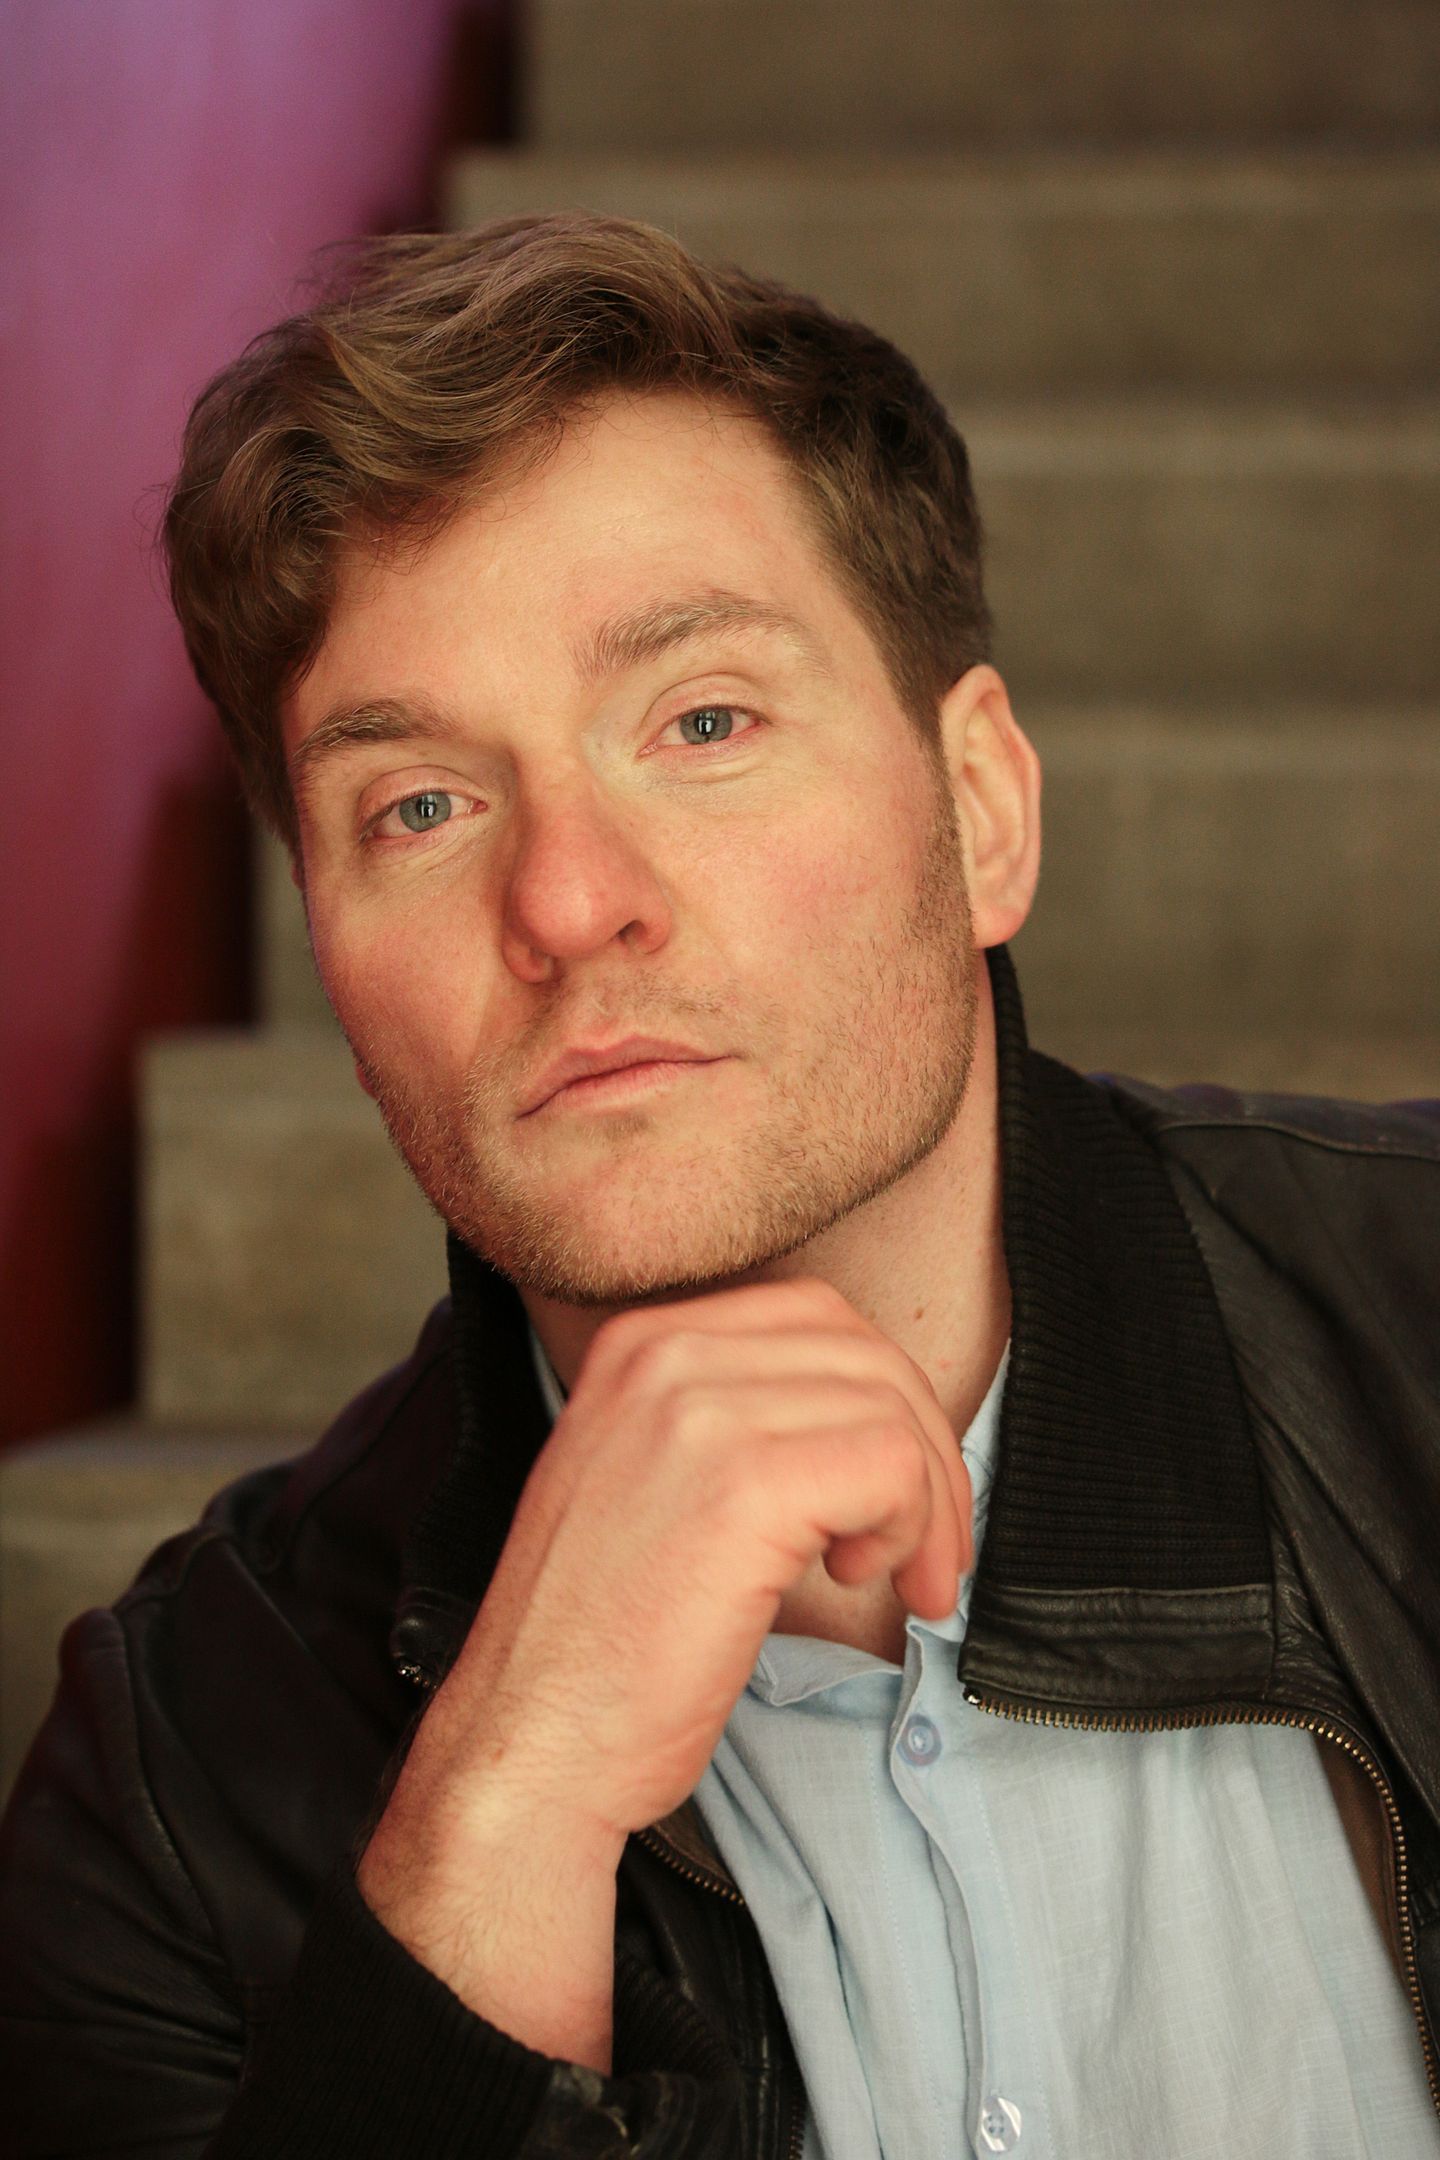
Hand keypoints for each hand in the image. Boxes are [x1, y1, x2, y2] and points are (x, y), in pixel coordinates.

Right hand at [412, 1275, 970, 1847]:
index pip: (815, 1318)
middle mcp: (664, 1354)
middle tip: (925, 1551)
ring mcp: (699, 1411)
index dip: (881, 1401)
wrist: (529, 1739)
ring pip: (891, 1411)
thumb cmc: (597, 1644)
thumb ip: (730, 1423)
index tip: (892, 1488)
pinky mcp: (744, 1486)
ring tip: (892, 1577)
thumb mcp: (648, 1480)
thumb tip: (867, 1423)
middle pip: (865, 1355)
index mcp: (638, 1342)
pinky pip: (891, 1468)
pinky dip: (911, 1529)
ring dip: (926, 1505)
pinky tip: (859, 1579)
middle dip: (924, 1453)